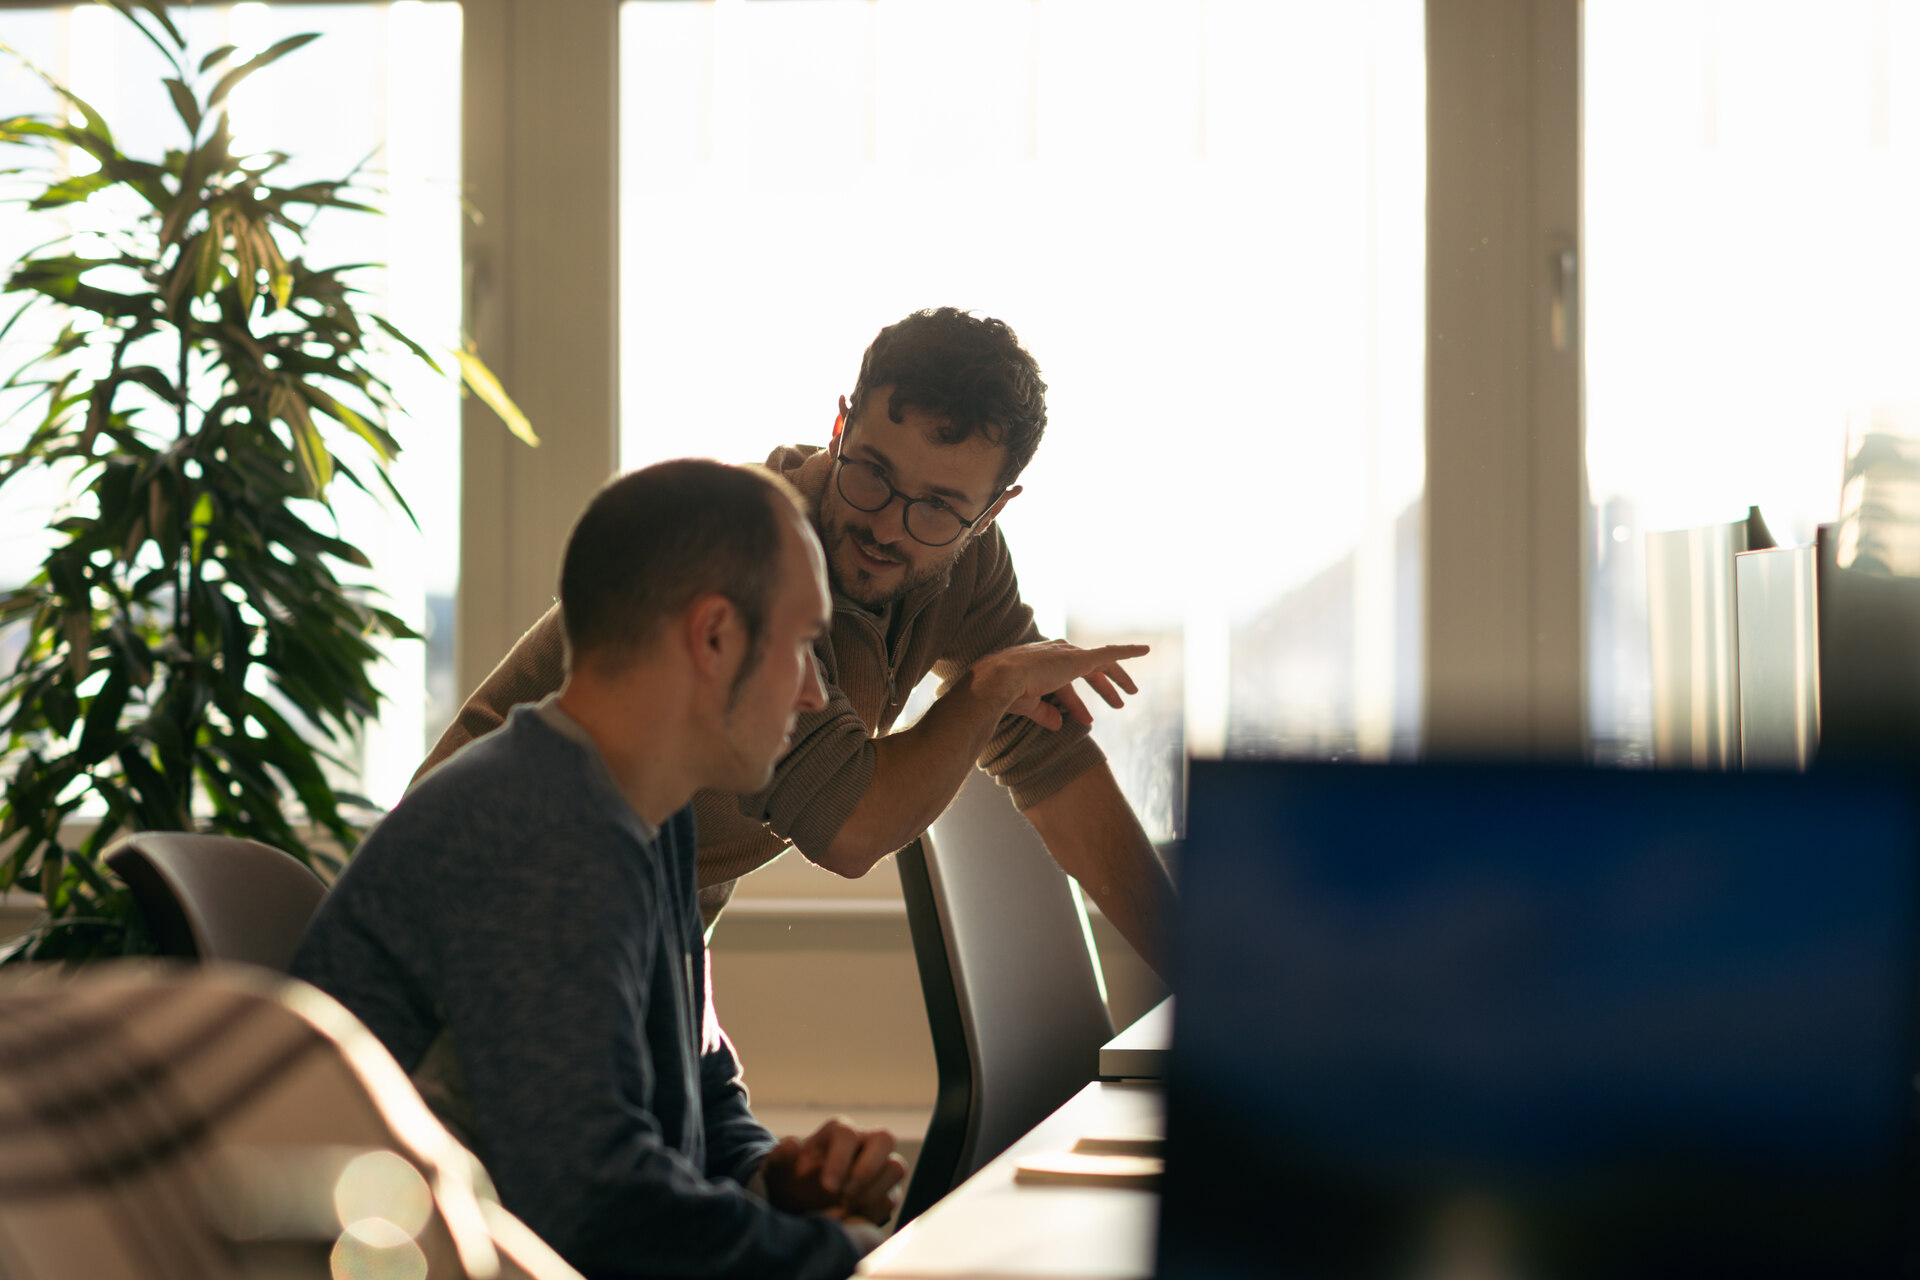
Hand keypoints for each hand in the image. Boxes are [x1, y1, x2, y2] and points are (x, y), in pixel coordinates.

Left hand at [762, 1119, 906, 1224]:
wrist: (800, 1208)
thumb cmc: (791, 1183)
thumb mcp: (778, 1172)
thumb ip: (781, 1158)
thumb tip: (791, 1145)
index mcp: (837, 1132)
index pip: (847, 1134)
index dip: (840, 1159)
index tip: (827, 1186)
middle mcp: (864, 1143)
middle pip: (884, 1138)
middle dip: (867, 1169)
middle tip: (846, 1195)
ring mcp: (879, 1166)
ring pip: (896, 1168)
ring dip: (872, 1192)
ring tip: (846, 1209)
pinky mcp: (887, 1191)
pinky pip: (891, 1198)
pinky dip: (872, 1212)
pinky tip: (850, 1219)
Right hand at [970, 639, 1148, 730]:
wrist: (1000, 679)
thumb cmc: (1007, 692)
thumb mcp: (1029, 705)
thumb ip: (1045, 712)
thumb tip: (1058, 725)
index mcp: (1043, 662)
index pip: (1066, 682)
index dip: (1076, 703)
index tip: (1086, 721)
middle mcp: (1057, 653)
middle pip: (1088, 668)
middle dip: (1103, 686)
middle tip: (1119, 703)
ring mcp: (1069, 654)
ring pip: (1101, 663)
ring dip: (1117, 678)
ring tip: (1132, 692)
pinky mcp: (1079, 658)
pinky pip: (1109, 653)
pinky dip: (1127, 651)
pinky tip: (1145, 651)